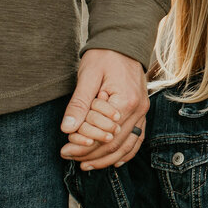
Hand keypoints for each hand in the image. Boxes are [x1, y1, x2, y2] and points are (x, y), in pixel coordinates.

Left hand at [60, 49, 147, 167]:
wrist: (123, 42)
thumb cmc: (104, 56)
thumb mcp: (87, 77)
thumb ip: (78, 104)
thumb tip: (67, 129)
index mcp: (126, 101)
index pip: (103, 134)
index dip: (83, 145)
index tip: (64, 149)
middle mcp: (139, 109)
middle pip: (115, 143)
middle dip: (91, 154)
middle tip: (69, 157)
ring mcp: (143, 112)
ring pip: (127, 146)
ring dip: (106, 158)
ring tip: (86, 165)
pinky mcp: (141, 112)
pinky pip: (137, 139)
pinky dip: (126, 153)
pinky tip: (113, 162)